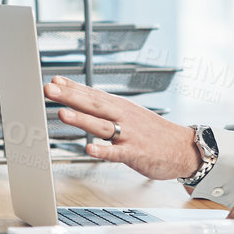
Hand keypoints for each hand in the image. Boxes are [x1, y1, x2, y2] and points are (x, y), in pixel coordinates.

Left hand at [42, 76, 201, 181]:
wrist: (184, 147)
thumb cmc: (152, 131)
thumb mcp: (128, 113)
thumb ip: (103, 106)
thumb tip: (78, 96)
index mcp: (120, 107)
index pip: (92, 93)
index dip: (71, 87)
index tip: (52, 80)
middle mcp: (123, 117)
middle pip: (93, 105)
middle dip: (70, 96)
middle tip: (49, 89)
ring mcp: (129, 135)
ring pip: (102, 126)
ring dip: (82, 119)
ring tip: (63, 114)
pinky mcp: (135, 153)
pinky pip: (117, 153)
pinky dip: (103, 151)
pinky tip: (89, 149)